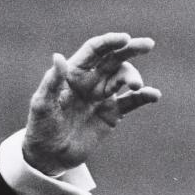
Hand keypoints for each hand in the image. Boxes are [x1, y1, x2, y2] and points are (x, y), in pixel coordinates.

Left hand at [22, 32, 160, 174]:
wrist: (49, 155)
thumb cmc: (40, 127)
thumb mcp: (42, 104)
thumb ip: (52, 82)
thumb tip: (58, 56)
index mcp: (73, 74)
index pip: (94, 51)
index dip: (109, 42)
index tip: (124, 38)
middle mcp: (90, 81)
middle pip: (114, 58)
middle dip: (130, 49)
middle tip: (147, 44)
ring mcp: (102, 96)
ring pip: (124, 78)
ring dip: (133, 77)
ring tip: (137, 86)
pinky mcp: (112, 113)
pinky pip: (132, 102)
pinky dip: (144, 97)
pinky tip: (153, 95)